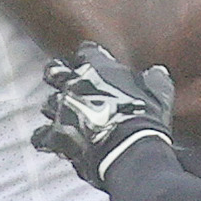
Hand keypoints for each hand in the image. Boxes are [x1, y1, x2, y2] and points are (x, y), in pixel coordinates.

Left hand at [32, 43, 174, 189]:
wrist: (129, 149)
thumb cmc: (145, 116)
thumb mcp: (159, 92)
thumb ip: (155, 79)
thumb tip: (157, 71)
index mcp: (97, 68)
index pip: (87, 51)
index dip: (90, 56)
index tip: (93, 60)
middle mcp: (73, 84)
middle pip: (54, 71)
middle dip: (57, 75)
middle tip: (62, 80)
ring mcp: (62, 109)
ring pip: (48, 104)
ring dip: (56, 109)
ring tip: (64, 116)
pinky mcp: (56, 135)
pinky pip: (41, 136)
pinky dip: (45, 139)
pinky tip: (51, 142)